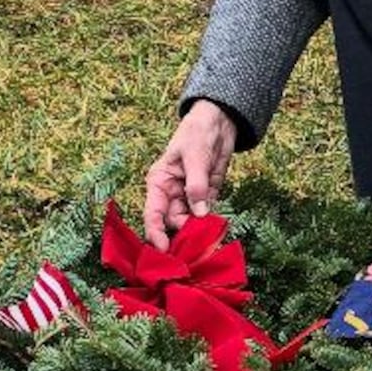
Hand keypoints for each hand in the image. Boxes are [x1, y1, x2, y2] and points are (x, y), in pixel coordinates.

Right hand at [143, 101, 238, 247]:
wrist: (219, 121)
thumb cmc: (198, 132)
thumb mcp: (196, 155)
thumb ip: (197, 184)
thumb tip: (199, 213)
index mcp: (159, 183)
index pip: (153, 213)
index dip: (156, 233)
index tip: (164, 249)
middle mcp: (171, 193)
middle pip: (172, 223)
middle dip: (182, 235)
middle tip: (197, 246)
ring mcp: (189, 197)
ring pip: (190, 223)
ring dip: (198, 232)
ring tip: (209, 240)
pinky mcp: (206, 197)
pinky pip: (206, 216)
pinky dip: (211, 224)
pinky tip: (217, 230)